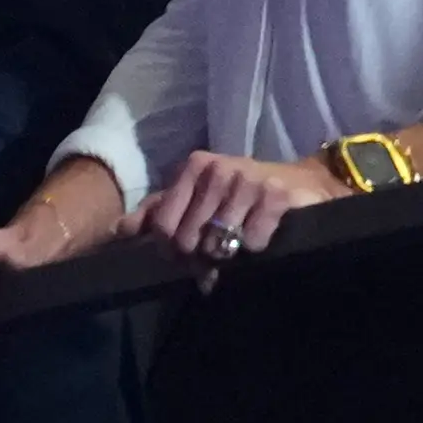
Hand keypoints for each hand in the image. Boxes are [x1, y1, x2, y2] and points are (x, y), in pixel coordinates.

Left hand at [138, 152, 345, 270]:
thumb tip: (119, 230)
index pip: (163, 226)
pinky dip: (253, 248)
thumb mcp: (200, 195)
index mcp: (195, 166)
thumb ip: (160, 211)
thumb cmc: (243, 193)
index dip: (173, 250)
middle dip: (201, 256)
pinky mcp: (275, 195)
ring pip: (217, 243)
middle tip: (217, 254)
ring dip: (228, 255)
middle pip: (188, 239)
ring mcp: (247, 180)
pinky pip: (250, 241)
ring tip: (238, 248)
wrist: (303, 182)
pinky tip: (261, 238)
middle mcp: (218, 170)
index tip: (189, 253)